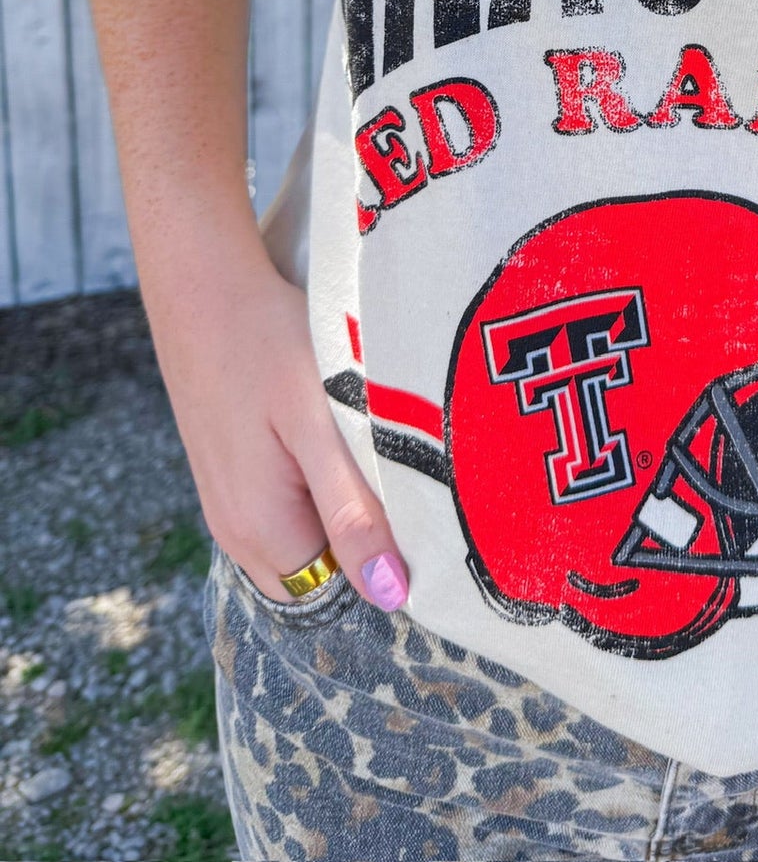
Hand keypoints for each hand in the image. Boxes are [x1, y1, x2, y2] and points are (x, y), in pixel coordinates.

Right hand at [147, 214, 407, 607]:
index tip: (435, 525)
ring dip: (345, 517)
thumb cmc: (266, 343)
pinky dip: (319, 493)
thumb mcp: (319, 422)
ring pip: (304, 543)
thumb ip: (351, 510)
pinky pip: (285, 511)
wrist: (201, 284)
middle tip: (416, 492)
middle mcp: (237, 534)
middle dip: (369, 550)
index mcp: (264, 532)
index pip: (344, 594)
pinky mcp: (230, 473)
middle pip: (321, 579)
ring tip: (380, 461)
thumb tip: (389, 594)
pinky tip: (341, 446)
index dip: (393, 568)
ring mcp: (228, 504)